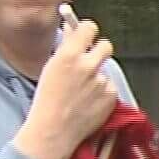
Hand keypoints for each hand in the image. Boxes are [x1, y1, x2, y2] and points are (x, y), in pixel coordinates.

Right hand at [16, 12, 118, 158]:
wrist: (54, 130)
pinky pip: (110, 86)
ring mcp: (102, 81)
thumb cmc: (47, 101)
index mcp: (69, 56)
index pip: (89, 28)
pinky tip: (89, 101)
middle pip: (105, 45)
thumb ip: (66, 47)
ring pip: (105, 70)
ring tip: (82, 90)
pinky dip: (103, 92)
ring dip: (98, 75)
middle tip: (90, 60)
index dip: (88, 30)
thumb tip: (73, 30)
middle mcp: (88, 66)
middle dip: (99, 50)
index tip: (86, 34)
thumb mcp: (50, 68)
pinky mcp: (111, 96)